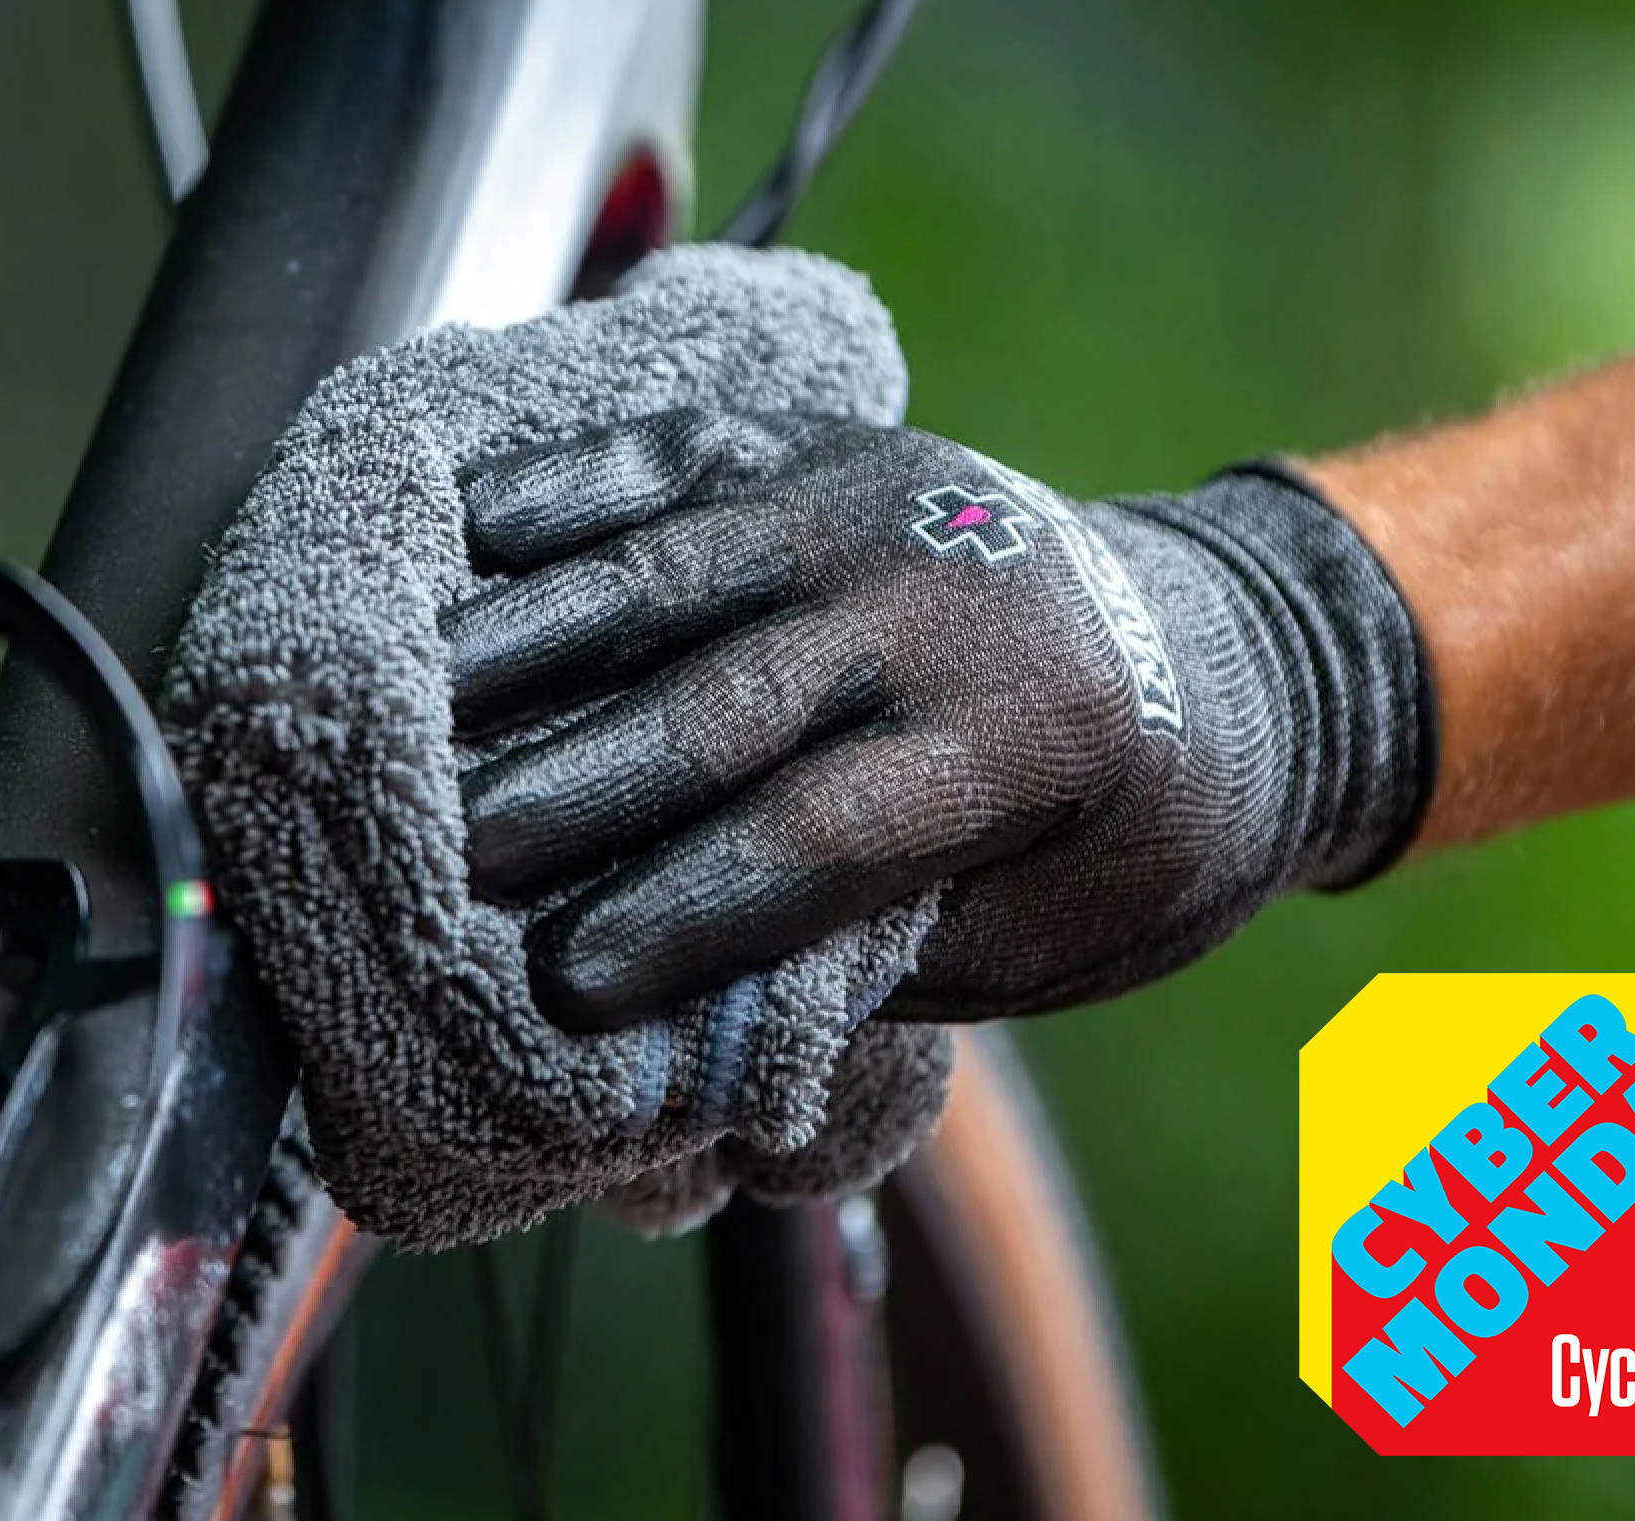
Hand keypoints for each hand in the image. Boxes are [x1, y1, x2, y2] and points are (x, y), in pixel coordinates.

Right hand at [443, 409, 1434, 1029]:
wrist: (1234, 659)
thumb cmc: (1125, 840)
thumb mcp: (1036, 939)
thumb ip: (865, 953)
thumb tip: (675, 1000)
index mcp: (1029, 735)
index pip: (816, 834)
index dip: (680, 914)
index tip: (564, 986)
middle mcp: (948, 592)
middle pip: (719, 701)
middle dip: (567, 788)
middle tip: (443, 860)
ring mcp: (875, 495)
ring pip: (665, 570)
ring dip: (520, 644)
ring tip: (400, 712)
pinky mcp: (822, 441)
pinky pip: (667, 457)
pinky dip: (556, 495)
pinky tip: (454, 535)